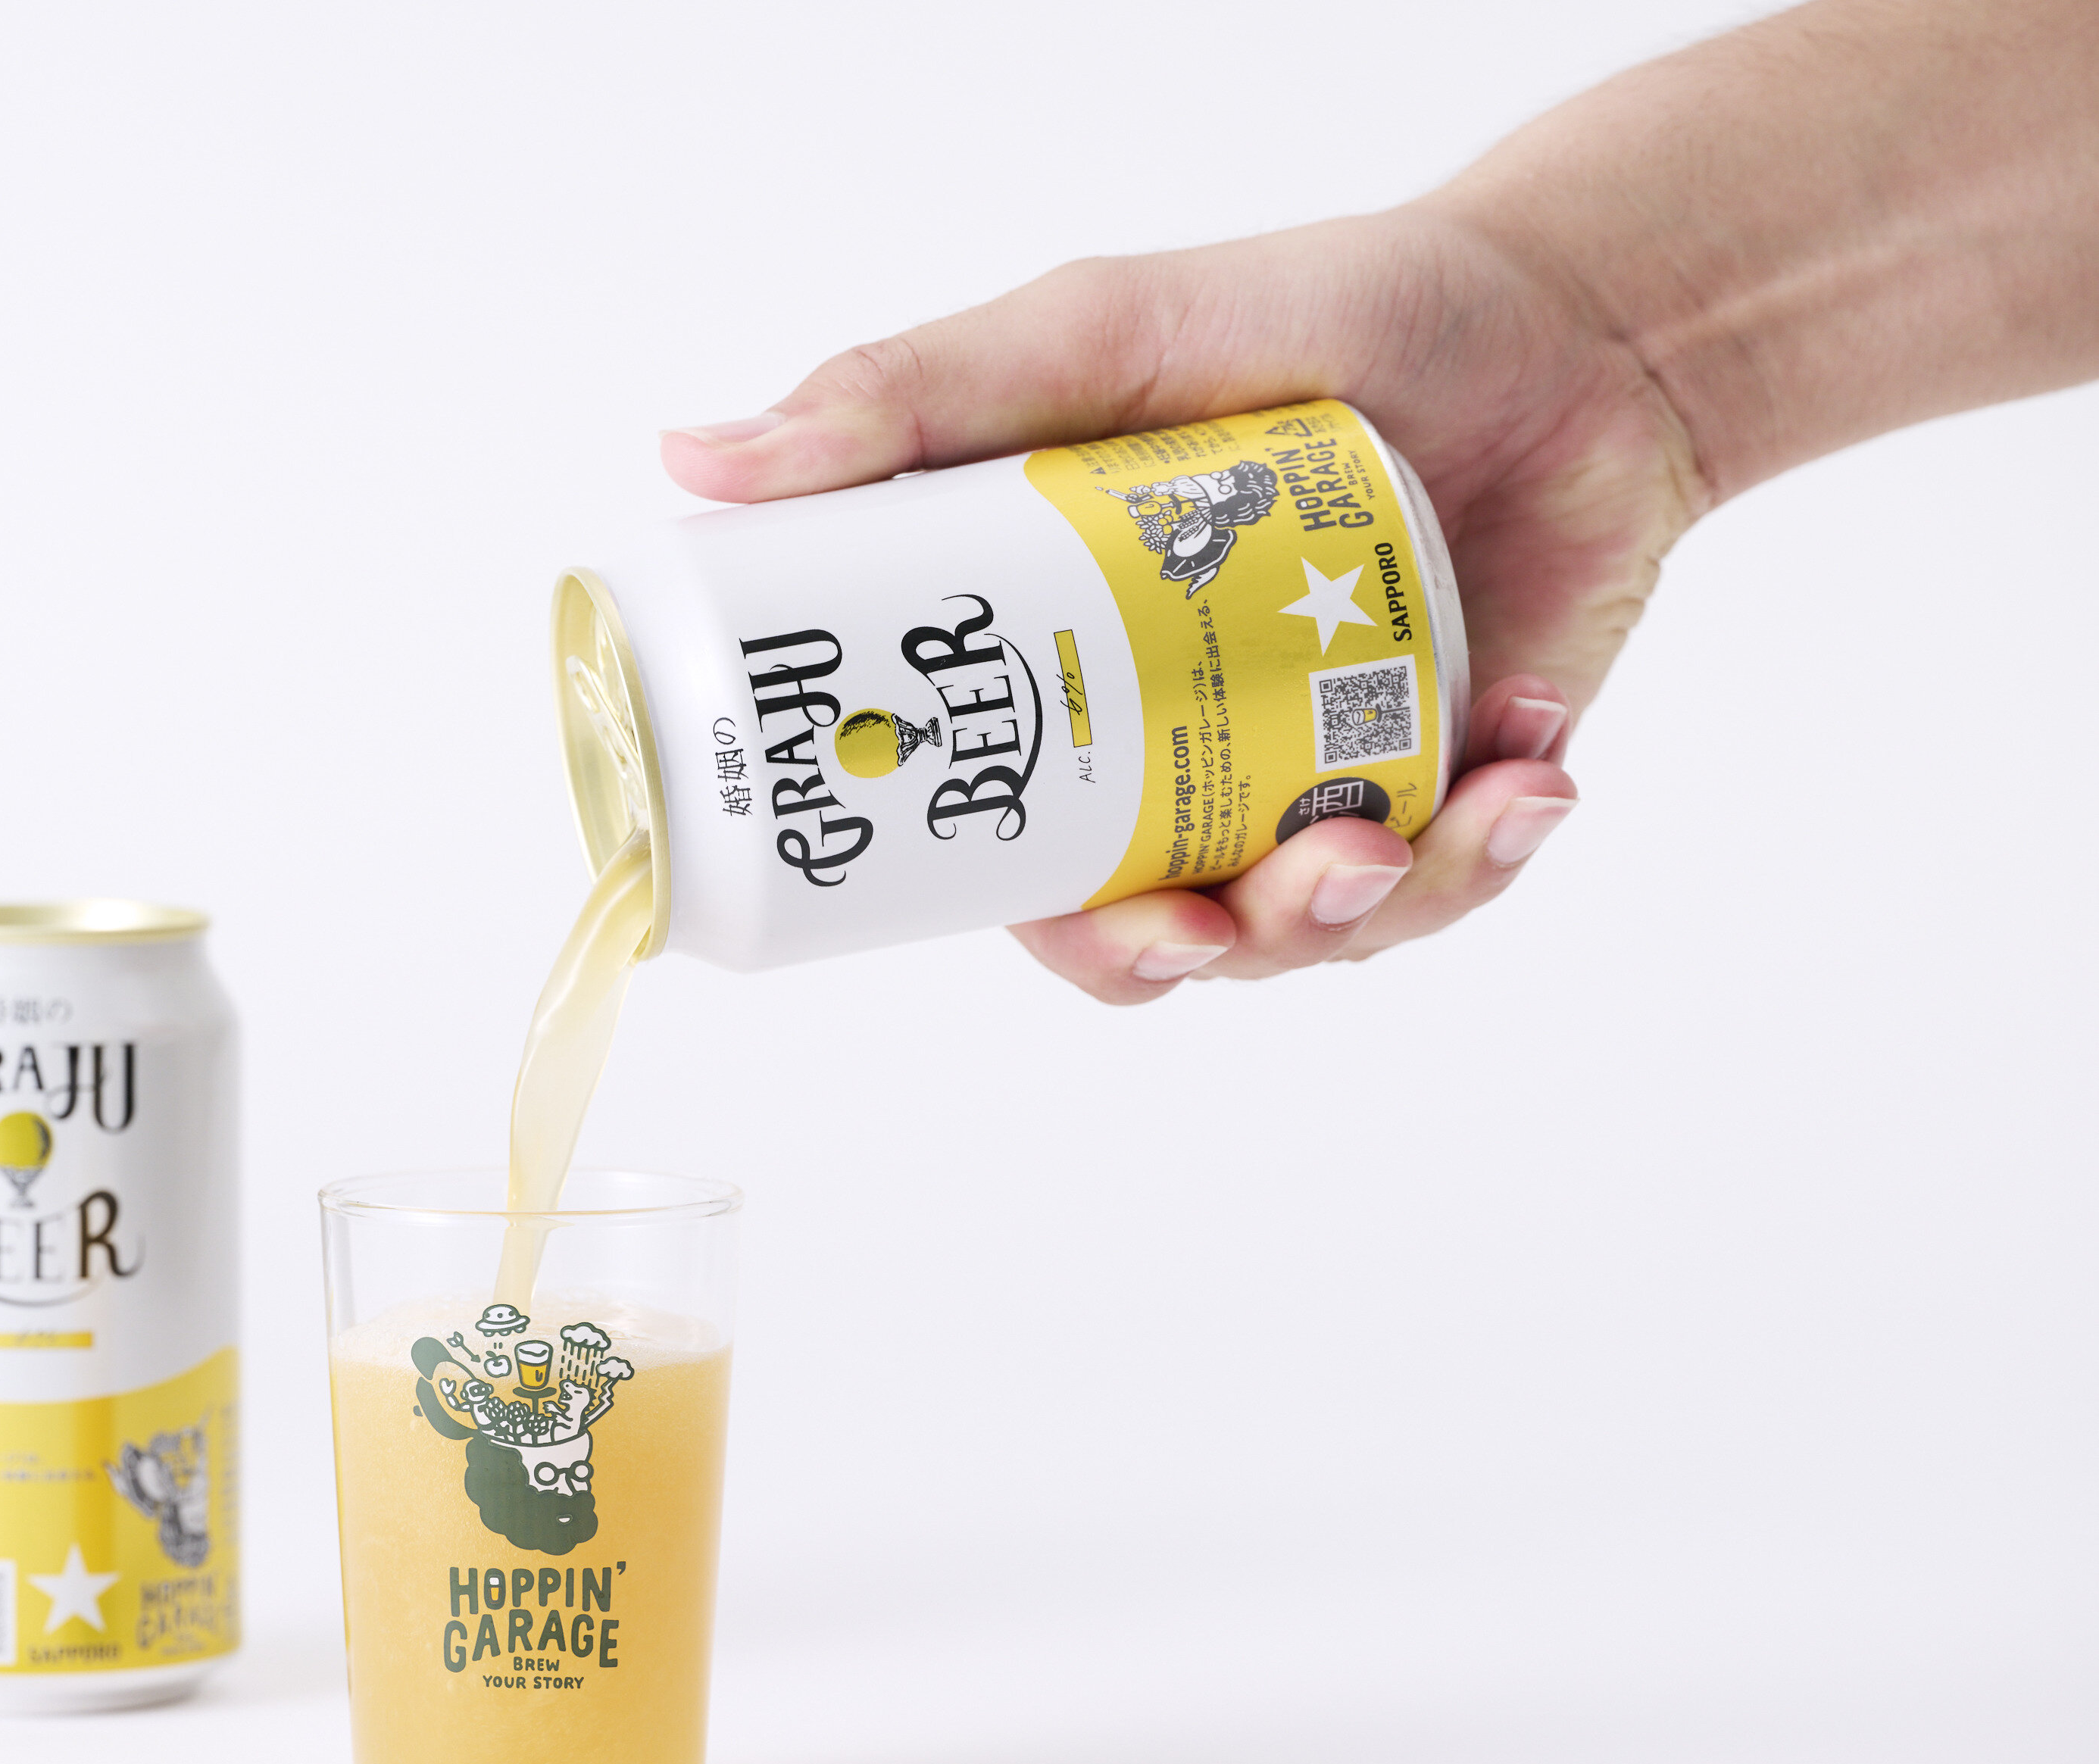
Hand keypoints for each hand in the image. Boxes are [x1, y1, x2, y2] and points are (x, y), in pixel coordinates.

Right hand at [660, 207, 1675, 1001]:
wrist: (1569, 312)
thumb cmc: (1321, 316)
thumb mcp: (1098, 338)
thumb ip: (909, 398)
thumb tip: (696, 462)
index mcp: (1073, 680)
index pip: (996, 838)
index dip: (994, 897)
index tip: (1035, 898)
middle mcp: (1186, 753)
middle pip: (1143, 932)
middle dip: (1182, 949)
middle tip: (1213, 913)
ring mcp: (1322, 779)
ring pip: (1305, 934)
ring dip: (1353, 912)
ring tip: (1404, 829)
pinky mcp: (1459, 787)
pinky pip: (1459, 883)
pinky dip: (1495, 845)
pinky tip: (1531, 763)